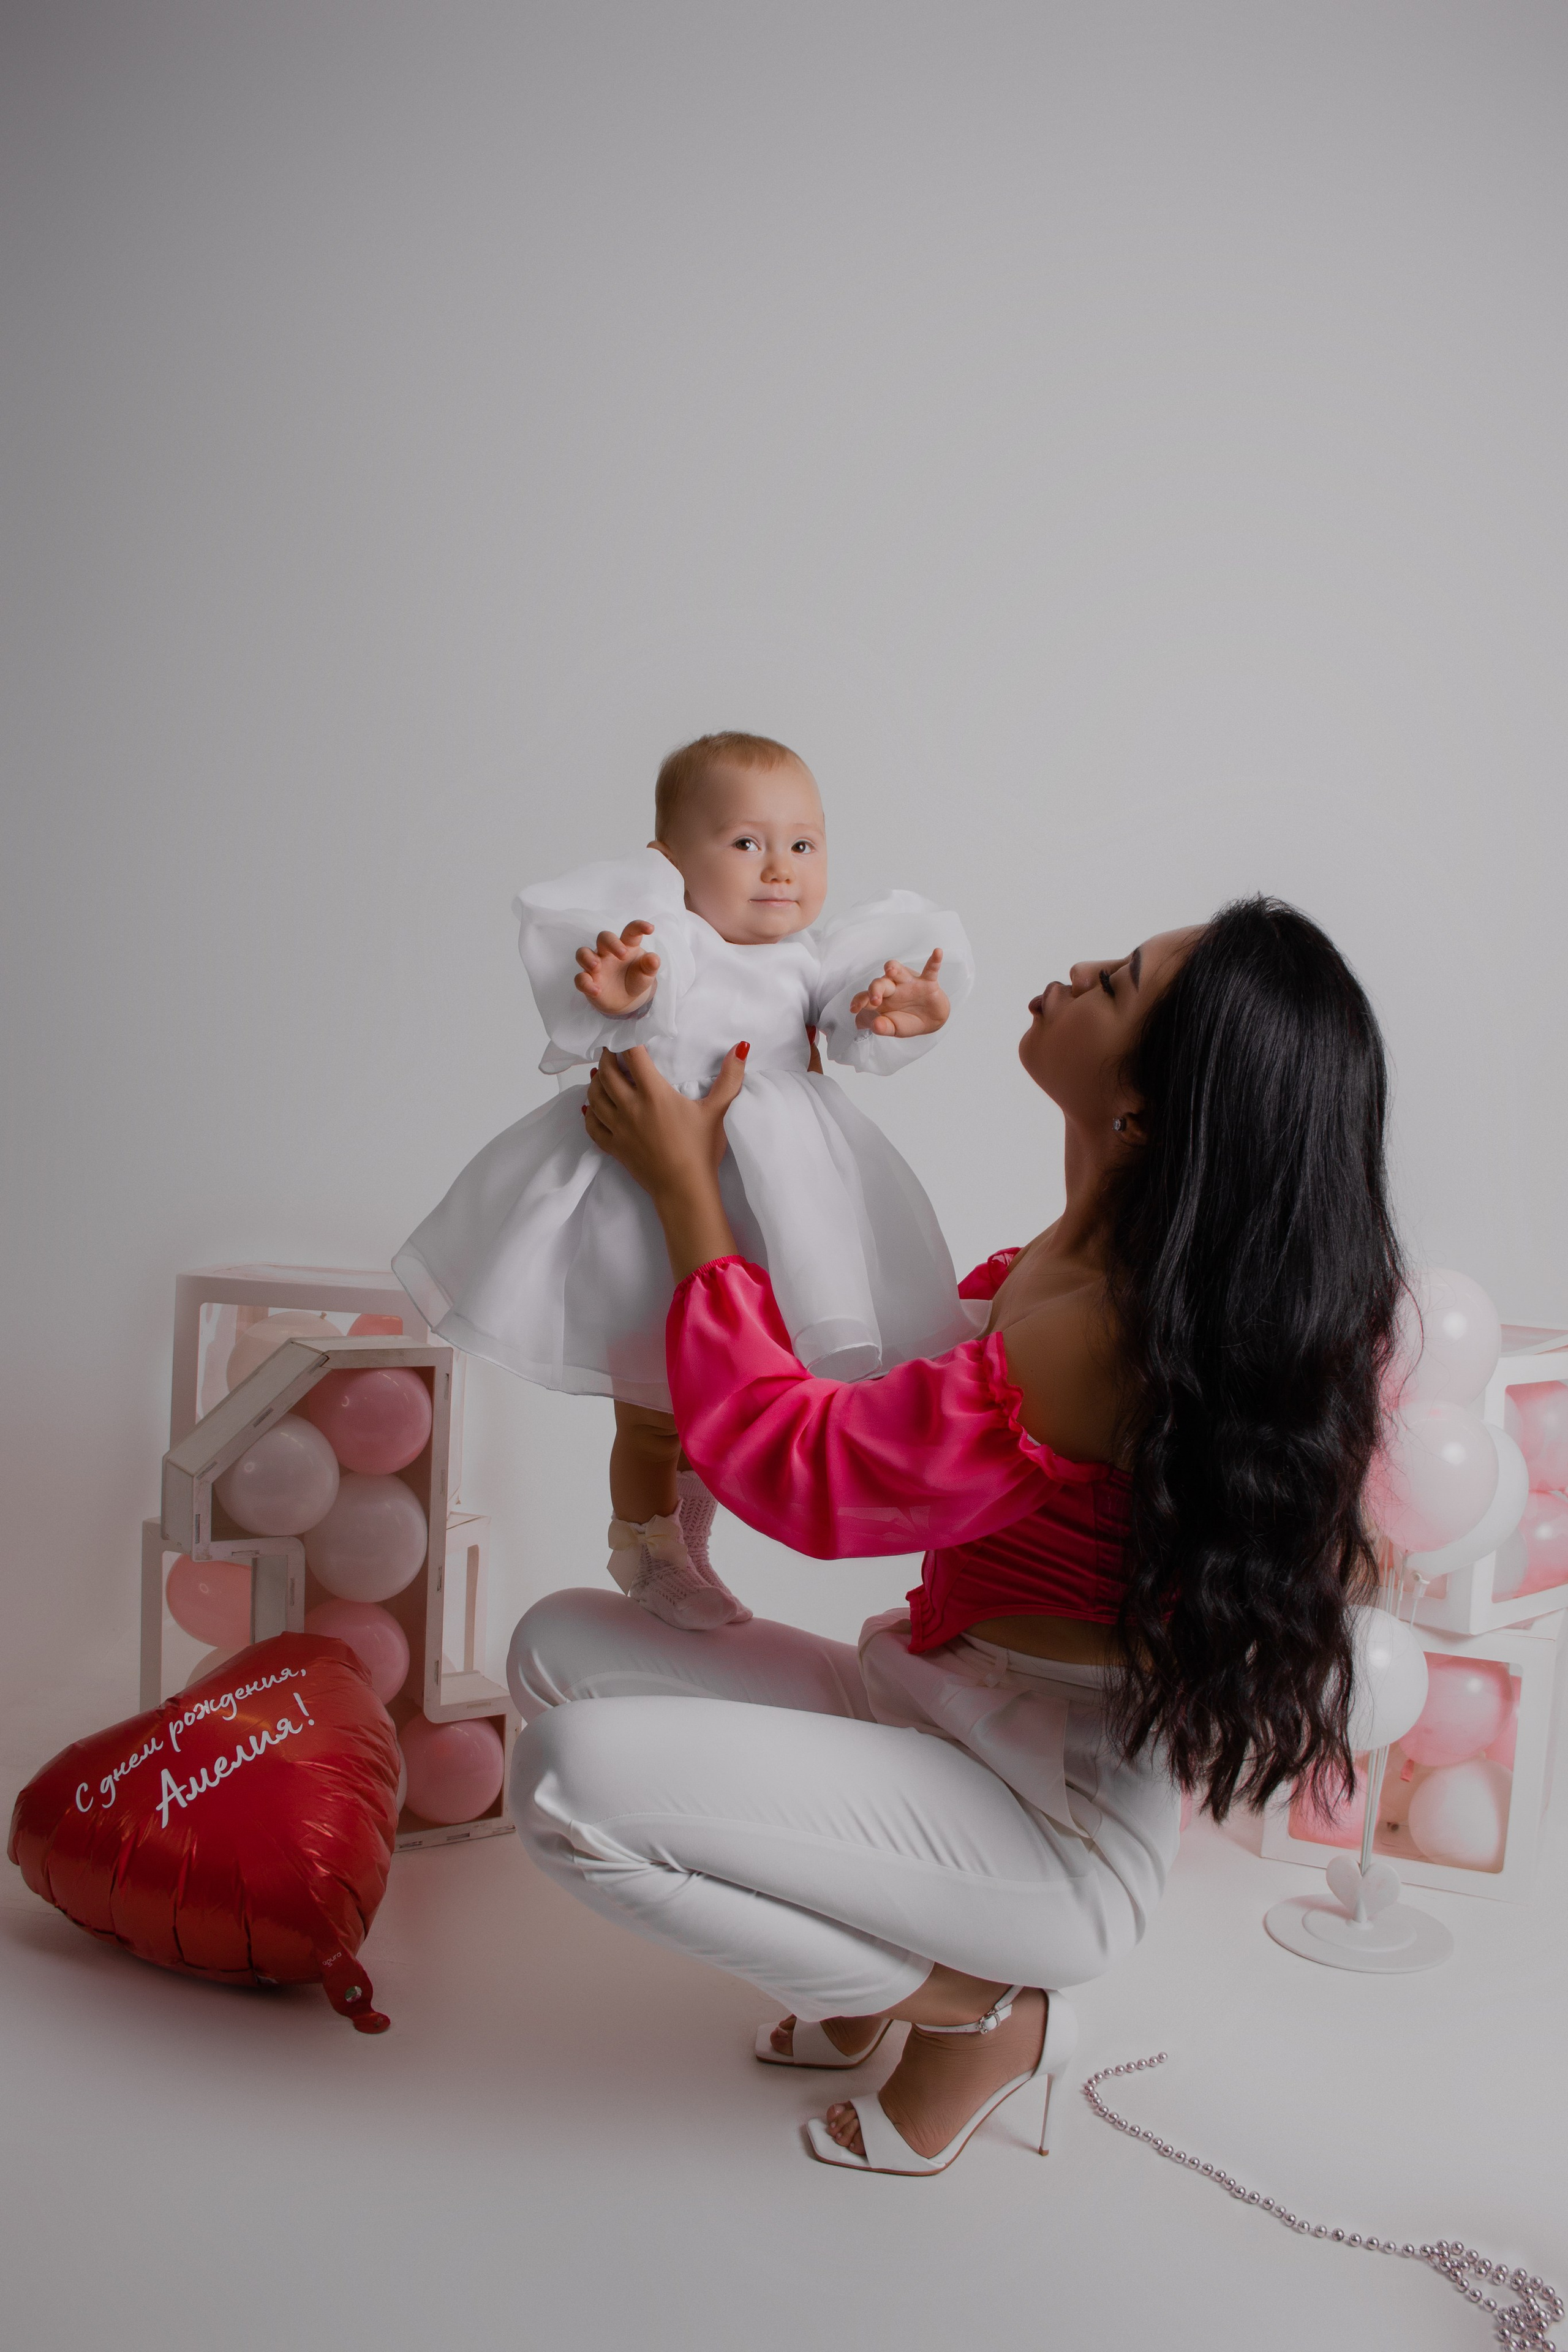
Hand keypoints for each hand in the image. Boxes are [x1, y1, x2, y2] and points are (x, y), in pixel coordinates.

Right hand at [574, 921, 660, 1016]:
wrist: (626, 999)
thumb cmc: (635, 979)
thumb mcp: (646, 974)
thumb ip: (650, 966)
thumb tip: (654, 959)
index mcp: (626, 946)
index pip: (630, 931)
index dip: (639, 927)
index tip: (650, 929)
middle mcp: (608, 952)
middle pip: (603, 937)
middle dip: (612, 943)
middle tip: (623, 955)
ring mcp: (595, 966)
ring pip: (583, 953)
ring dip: (588, 958)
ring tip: (597, 967)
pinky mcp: (588, 981)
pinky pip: (580, 979)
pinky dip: (586, 984)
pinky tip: (597, 991)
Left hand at [582, 1045, 746, 1279]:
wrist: (684, 1191)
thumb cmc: (701, 1151)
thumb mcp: (718, 1111)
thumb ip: (730, 1077)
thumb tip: (742, 1047)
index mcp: (654, 1094)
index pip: (632, 1056)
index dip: (626, 1040)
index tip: (627, 1032)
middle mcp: (630, 1108)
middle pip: (607, 1073)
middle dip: (607, 1058)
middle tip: (613, 1051)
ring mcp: (619, 1129)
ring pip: (594, 1097)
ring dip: (596, 1082)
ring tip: (602, 1074)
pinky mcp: (614, 1148)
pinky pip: (591, 1126)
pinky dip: (588, 1113)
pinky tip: (591, 1107)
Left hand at [851, 948, 948, 1036]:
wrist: (930, 1022)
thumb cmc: (908, 1021)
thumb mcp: (895, 1028)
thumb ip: (884, 1028)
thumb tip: (875, 1025)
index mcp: (881, 999)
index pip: (865, 996)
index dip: (859, 1000)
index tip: (854, 1009)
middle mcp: (892, 987)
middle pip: (880, 982)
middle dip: (875, 989)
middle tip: (875, 1000)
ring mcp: (909, 983)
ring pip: (898, 970)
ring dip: (894, 969)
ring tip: (891, 970)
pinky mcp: (927, 982)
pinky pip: (930, 969)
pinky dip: (934, 961)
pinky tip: (937, 952)